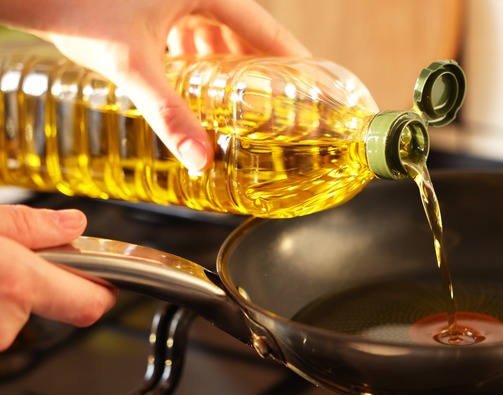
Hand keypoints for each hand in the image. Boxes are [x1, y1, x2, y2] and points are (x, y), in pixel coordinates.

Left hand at [0, 0, 309, 171]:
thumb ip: (169, 114)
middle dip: (262, 69)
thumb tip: (200, 160)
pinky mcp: (156, 2)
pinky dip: (200, 57)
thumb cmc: (75, 8)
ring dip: (230, 65)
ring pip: (219, 31)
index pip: (266, 27)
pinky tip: (198, 83)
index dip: (293, 59)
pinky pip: (193, 30)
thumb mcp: (132, 66)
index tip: (316, 84)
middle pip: (246, 31)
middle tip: (282, 103)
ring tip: (244, 101)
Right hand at [0, 205, 116, 349]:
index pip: (90, 305)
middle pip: (49, 307)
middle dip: (40, 284)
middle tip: (18, 260)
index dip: (104, 291)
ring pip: (16, 316)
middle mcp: (3, 323)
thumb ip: (29, 225)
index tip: (106, 279)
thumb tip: (71, 225)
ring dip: (9, 295)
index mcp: (16, 284)